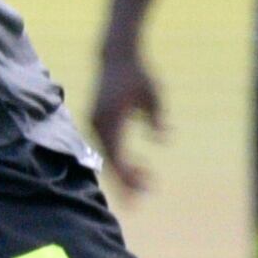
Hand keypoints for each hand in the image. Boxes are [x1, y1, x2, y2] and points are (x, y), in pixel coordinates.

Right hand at [89, 45, 167, 195]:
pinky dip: (119, 160)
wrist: (115, 57)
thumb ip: (157, 117)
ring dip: (124, 172)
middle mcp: (99, 123)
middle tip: (141, 201)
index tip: (146, 186)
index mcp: (112, 118)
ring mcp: (94, 122)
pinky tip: (136, 169)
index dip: (129, 175)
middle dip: (125, 182)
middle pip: (110, 161)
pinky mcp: (96, 122)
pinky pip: (107, 148)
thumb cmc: (138, 74)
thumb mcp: (154, 94)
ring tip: (144, 184)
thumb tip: (163, 140)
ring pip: (107, 156)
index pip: (118, 155)